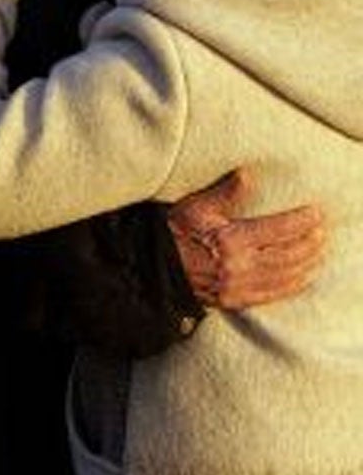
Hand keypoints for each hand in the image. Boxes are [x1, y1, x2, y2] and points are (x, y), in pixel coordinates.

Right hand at [166, 168, 325, 309]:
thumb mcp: (195, 207)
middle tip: (323, 231)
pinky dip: (293, 285)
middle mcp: (239, 265)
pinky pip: (272, 294)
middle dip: (310, 242)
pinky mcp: (234, 299)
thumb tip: (248, 174)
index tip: (316, 213)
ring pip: (285, 275)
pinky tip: (304, 278)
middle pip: (288, 254)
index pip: (279, 229)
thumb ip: (225, 193)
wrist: (152, 267)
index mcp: (231, 239)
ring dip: (307, 263)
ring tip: (320, 252)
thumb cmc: (172, 233)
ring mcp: (238, 285)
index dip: (302, 221)